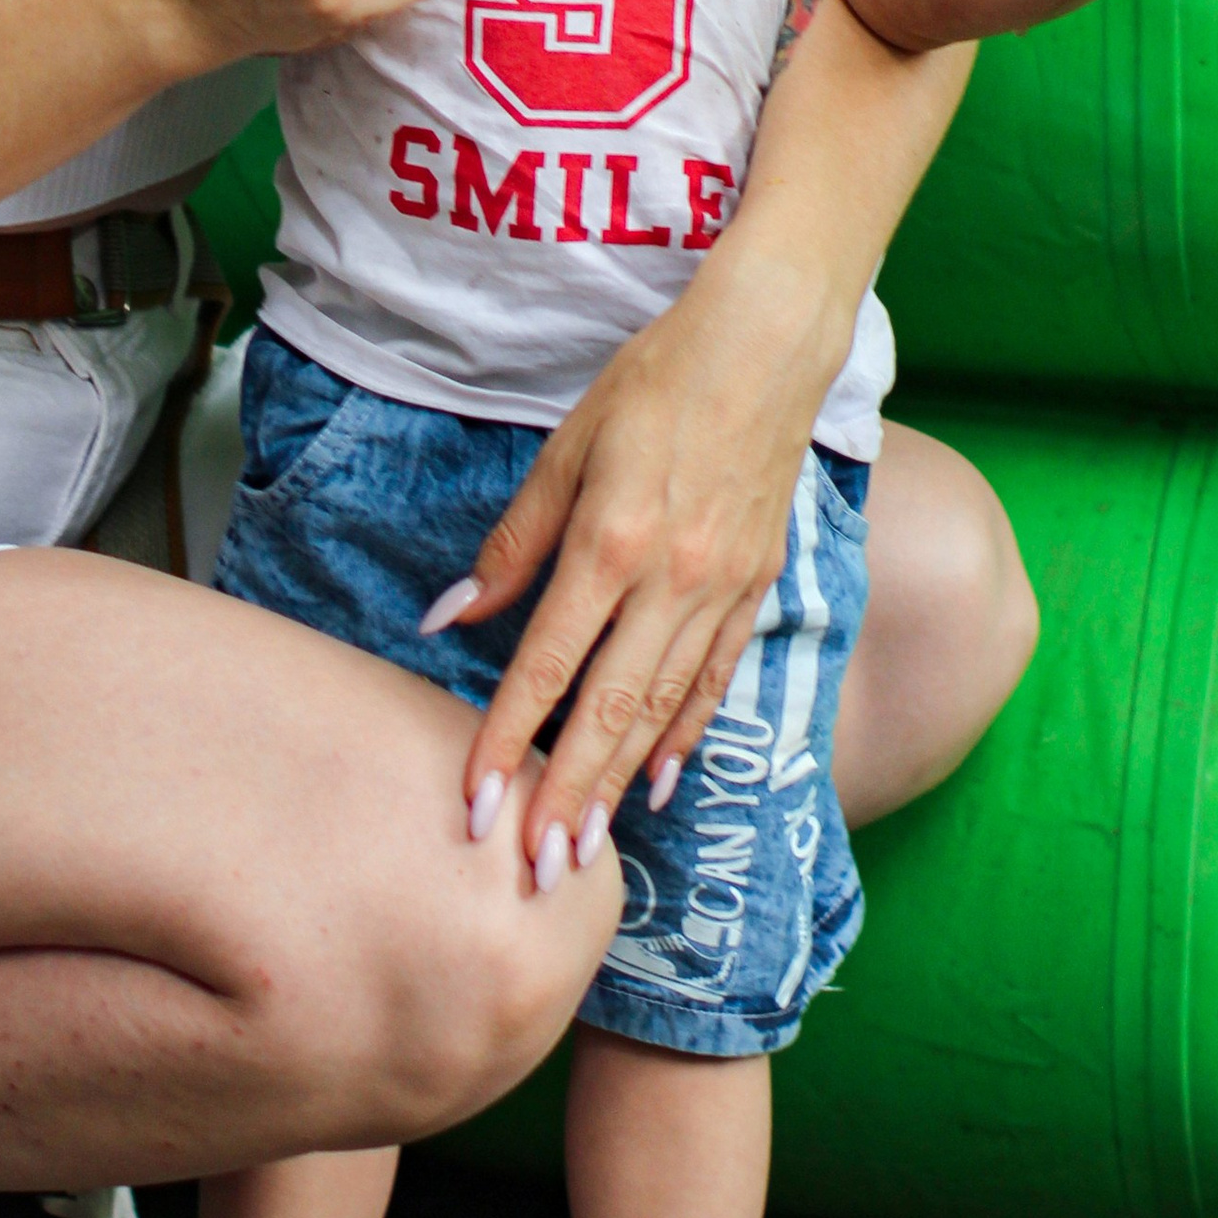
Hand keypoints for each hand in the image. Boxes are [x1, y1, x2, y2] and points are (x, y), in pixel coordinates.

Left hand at [434, 248, 846, 881]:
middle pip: (607, 710)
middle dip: (564, 796)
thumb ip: (513, 541)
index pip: (545, 666)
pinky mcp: (754, 589)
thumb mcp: (567, 447)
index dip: (505, 741)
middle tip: (531, 871)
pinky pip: (714, 680)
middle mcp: (671, 581)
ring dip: (618, 784)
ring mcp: (721, 591)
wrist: (767, 346)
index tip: (474, 805)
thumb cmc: (654, 383)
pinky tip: (656, 780)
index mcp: (612, 542)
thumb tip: (451, 618)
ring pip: (663, 708)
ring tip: (584, 849)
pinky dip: (684, 736)